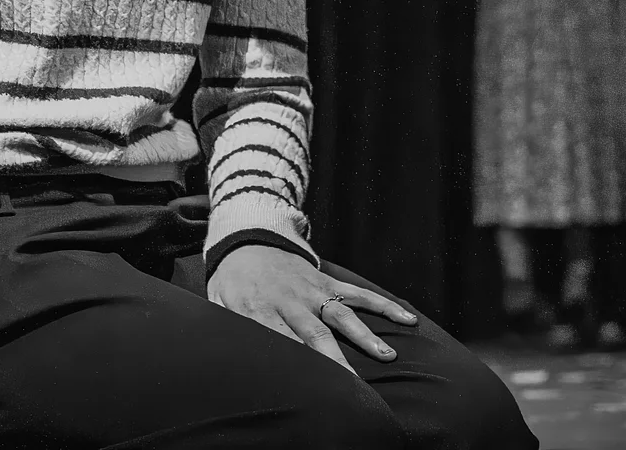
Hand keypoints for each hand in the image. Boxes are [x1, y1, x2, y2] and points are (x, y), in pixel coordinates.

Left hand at [209, 244, 418, 373]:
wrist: (247, 238)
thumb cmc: (232, 281)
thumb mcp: (219, 304)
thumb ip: (226, 329)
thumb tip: (227, 358)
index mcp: (260, 312)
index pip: (280, 342)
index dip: (296, 364)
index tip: (312, 388)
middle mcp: (291, 302)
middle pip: (315, 335)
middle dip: (335, 361)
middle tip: (353, 385)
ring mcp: (313, 291)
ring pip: (342, 314)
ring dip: (365, 335)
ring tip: (387, 356)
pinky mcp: (328, 281)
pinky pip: (359, 294)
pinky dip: (383, 306)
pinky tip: (406, 318)